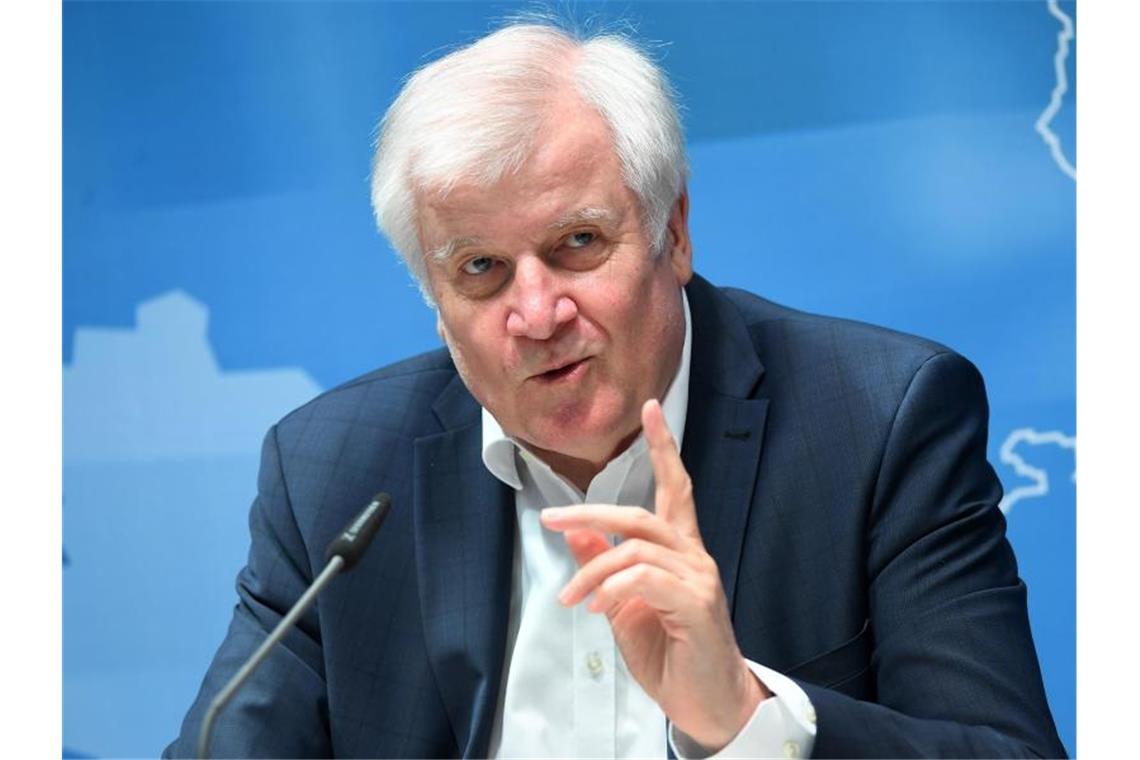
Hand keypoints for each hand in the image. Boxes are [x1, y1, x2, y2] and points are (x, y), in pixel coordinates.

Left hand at [540, 399, 768, 750]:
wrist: (707, 705)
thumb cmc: (670, 654)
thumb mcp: (623, 605)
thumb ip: (603, 564)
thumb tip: (574, 529)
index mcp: (680, 552)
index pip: (676, 487)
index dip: (663, 447)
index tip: (651, 408)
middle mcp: (694, 556)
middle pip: (640, 514)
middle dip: (589, 510)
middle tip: (548, 518)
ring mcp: (699, 578)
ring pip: (636, 547)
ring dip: (593, 570)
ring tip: (573, 599)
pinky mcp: (697, 604)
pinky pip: (645, 578)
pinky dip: (613, 588)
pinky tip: (598, 610)